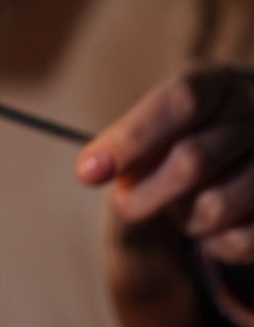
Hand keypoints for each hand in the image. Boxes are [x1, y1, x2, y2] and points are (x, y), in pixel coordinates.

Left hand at [77, 65, 253, 326]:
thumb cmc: (193, 132)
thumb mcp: (163, 121)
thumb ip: (132, 141)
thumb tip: (92, 170)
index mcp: (218, 82)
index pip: (179, 103)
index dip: (130, 140)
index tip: (87, 173)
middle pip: (192, 160)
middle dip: (144, 193)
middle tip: (123, 203)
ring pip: (215, 207)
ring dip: (183, 218)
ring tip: (181, 207)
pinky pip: (242, 240)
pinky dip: (215, 244)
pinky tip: (213, 228)